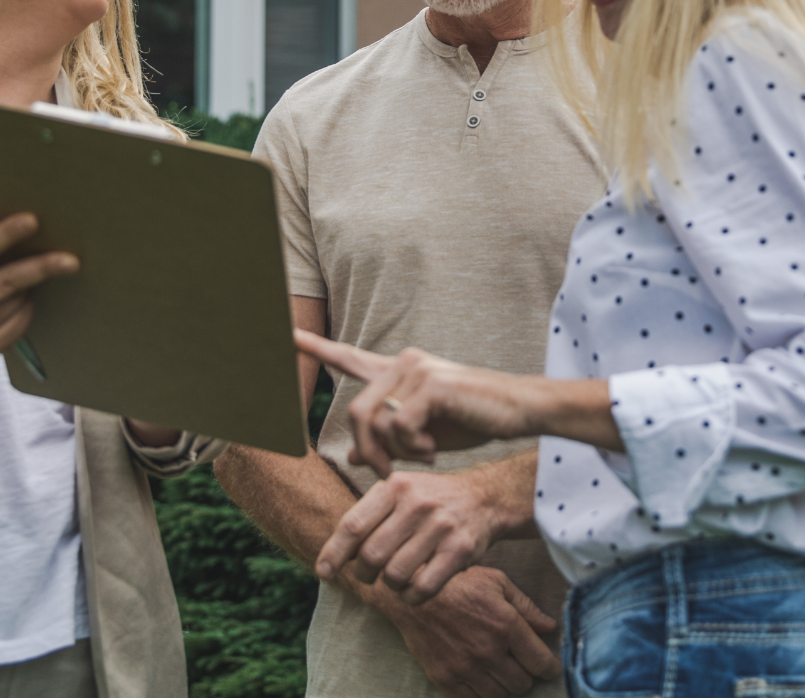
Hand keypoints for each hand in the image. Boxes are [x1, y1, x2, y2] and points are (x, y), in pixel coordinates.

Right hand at [0, 213, 77, 355]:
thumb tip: (6, 208)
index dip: (5, 234)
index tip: (33, 220)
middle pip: (6, 282)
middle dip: (41, 268)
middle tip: (72, 260)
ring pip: (18, 300)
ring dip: (29, 287)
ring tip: (20, 281)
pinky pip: (22, 319)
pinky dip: (26, 306)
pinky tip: (15, 302)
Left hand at [296, 329, 531, 475]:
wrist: (518, 410)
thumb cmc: (474, 420)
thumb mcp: (423, 434)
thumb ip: (388, 438)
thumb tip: (352, 456)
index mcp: (399, 370)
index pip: (348, 356)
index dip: (316, 347)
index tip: (286, 334)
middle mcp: (403, 362)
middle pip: (356, 412)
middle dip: (369, 452)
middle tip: (390, 472)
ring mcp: (417, 369)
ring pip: (375, 422)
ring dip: (393, 452)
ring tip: (423, 457)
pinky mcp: (432, 384)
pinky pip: (400, 426)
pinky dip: (413, 448)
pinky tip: (435, 449)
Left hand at [318, 469, 513, 603]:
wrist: (485, 498)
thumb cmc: (430, 499)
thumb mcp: (399, 490)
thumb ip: (366, 513)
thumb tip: (330, 546)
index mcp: (395, 486)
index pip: (353, 525)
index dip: (333, 553)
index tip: (324, 572)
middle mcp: (417, 503)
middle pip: (371, 555)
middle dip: (363, 573)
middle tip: (369, 575)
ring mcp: (440, 527)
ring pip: (395, 575)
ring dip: (389, 586)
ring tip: (395, 579)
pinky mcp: (460, 550)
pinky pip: (423, 588)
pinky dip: (411, 597)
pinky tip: (412, 590)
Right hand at [379, 565, 559, 697]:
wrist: (414, 594)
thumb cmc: (458, 583)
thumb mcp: (497, 582)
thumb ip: (526, 607)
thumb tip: (549, 627)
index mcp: (506, 625)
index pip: (540, 662)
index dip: (549, 668)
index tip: (549, 667)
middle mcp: (488, 651)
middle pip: (522, 683)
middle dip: (525, 674)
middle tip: (518, 663)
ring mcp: (465, 667)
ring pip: (499, 695)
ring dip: (503, 684)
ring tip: (498, 669)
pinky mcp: (444, 678)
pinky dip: (480, 691)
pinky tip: (479, 676)